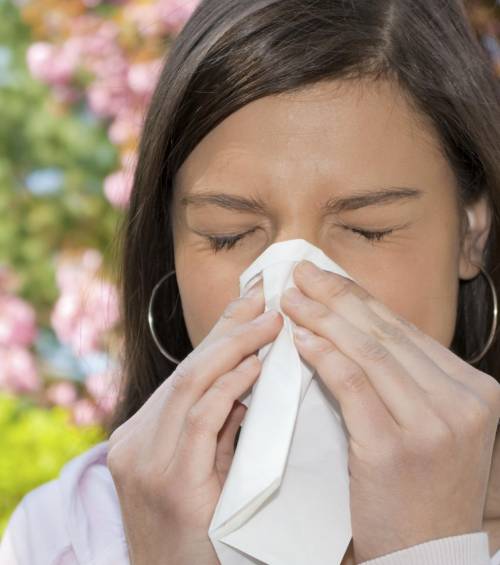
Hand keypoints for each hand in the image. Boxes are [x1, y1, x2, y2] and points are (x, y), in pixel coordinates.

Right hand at [107, 278, 282, 564]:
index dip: (218, 332)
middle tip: (264, 299)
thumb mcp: (201, 468)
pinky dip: (229, 388)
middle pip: (187, 370)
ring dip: (233, 349)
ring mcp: (145, 462)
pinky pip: (201, 420)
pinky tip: (254, 368)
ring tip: (269, 324)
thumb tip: (248, 377)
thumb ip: (216, 425)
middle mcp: (134, 442)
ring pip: (190, 385)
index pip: (185, 372)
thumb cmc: (200, 532)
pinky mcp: (170, 484)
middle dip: (228, 330)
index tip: (249, 300)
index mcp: (140, 435)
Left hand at [280, 259, 499, 562]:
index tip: (326, 278)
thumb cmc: (421, 489)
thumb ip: (404, 378)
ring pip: (370, 352)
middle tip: (301, 273)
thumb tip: (352, 325)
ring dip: (324, 319)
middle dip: (338, 297)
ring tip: (292, 298)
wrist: (428, 557)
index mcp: (475, 389)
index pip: (406, 330)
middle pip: (387, 333)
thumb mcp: (429, 424)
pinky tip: (300, 339)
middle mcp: (463, 400)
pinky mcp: (396, 449)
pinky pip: (353, 386)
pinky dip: (324, 357)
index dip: (361, 298)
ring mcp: (434, 425)